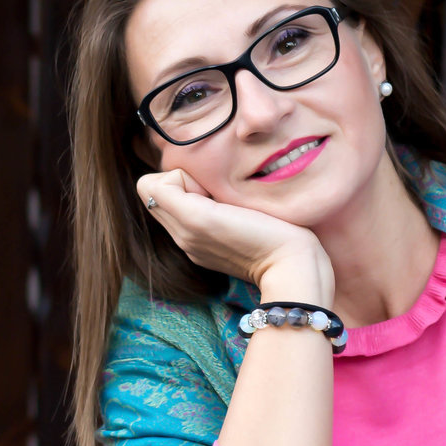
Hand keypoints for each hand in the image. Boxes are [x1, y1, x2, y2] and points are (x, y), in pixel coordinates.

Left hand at [136, 168, 332, 300]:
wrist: (293, 268)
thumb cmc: (259, 236)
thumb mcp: (205, 215)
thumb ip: (173, 196)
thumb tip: (168, 182)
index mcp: (180, 225)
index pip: (152, 184)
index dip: (178, 178)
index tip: (205, 190)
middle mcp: (184, 237)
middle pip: (161, 192)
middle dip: (184, 185)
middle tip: (215, 196)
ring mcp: (199, 245)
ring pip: (181, 201)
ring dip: (199, 197)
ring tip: (226, 206)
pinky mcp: (216, 251)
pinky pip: (199, 217)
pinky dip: (211, 212)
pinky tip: (234, 219)